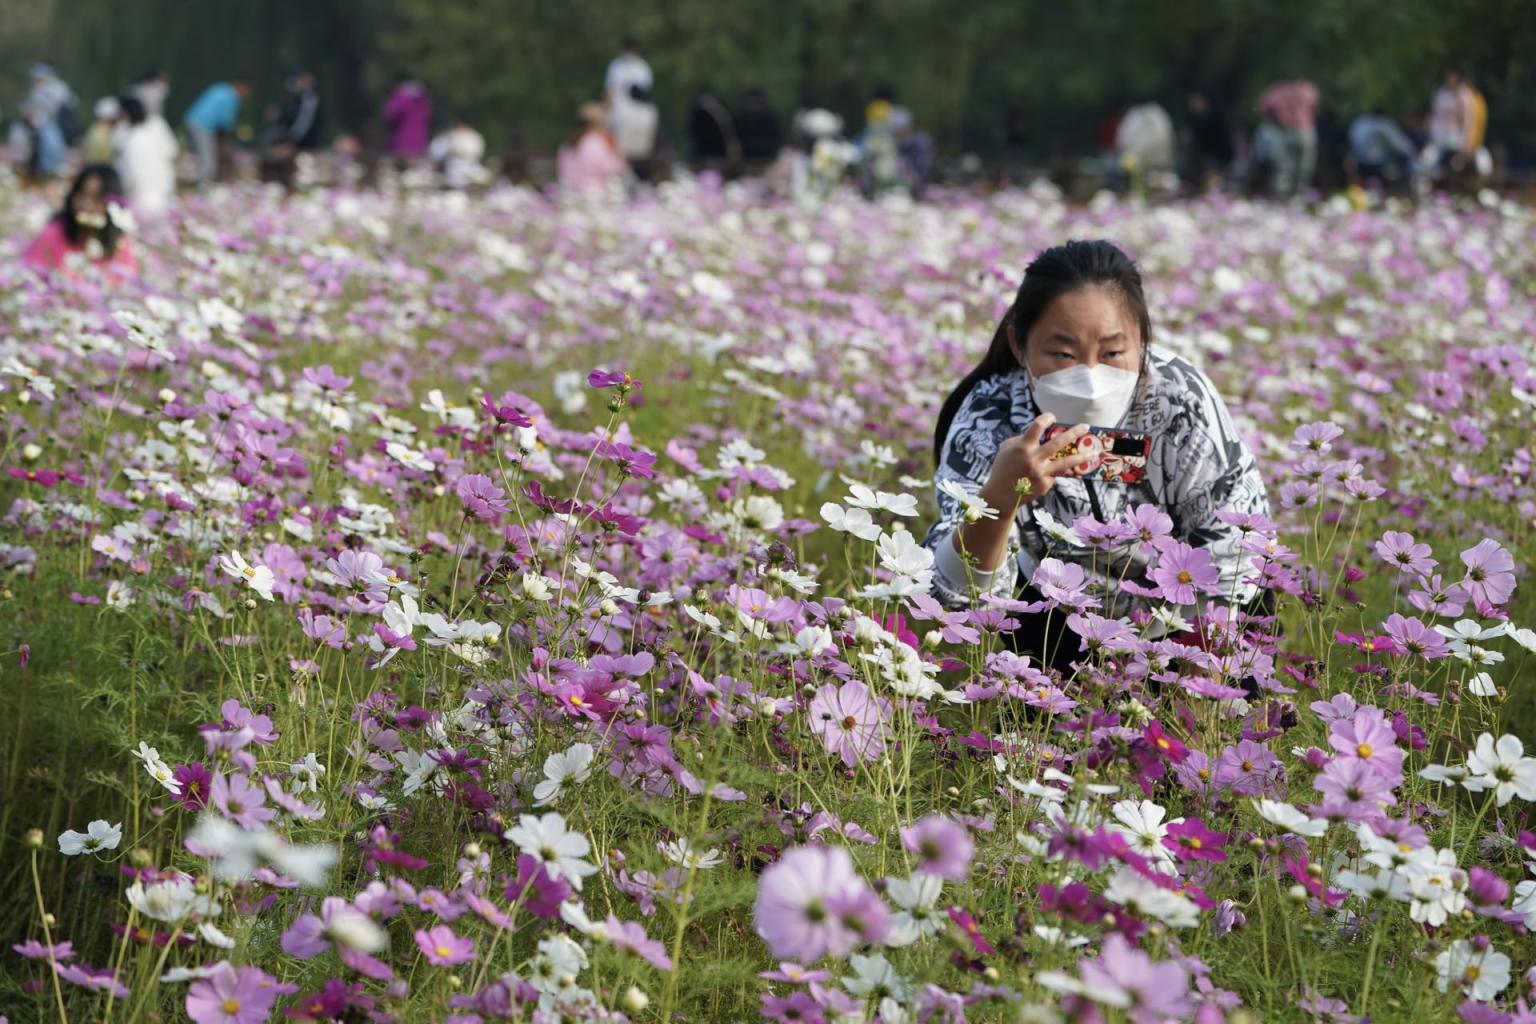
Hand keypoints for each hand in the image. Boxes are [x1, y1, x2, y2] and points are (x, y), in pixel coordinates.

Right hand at [981, 413, 1095, 508]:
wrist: (1000, 496)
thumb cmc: (1002, 469)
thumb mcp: (1006, 450)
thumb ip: (1021, 440)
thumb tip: (1039, 436)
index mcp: (1022, 447)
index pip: (1038, 426)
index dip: (1047, 418)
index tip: (1052, 417)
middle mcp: (1034, 459)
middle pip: (1059, 442)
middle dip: (1074, 433)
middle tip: (1086, 427)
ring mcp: (1041, 472)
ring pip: (1067, 462)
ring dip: (1082, 457)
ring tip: (1095, 453)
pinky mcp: (1046, 484)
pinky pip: (1054, 474)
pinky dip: (1052, 471)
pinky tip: (1044, 474)